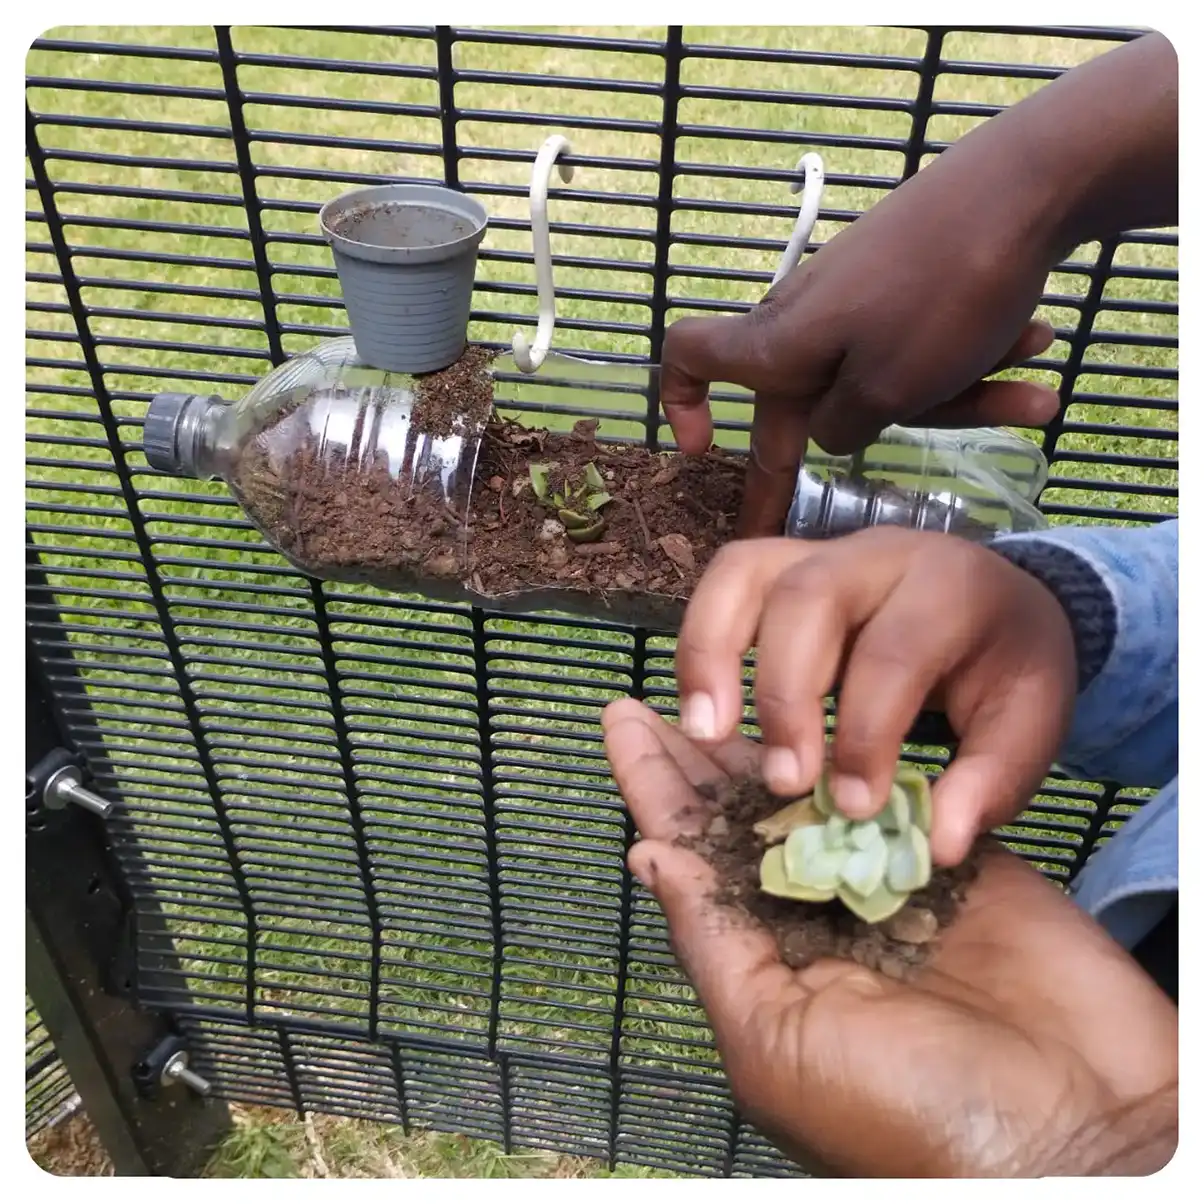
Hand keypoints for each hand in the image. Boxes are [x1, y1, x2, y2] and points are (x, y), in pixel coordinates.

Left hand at [603, 700, 1178, 1176]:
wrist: (1077, 1136)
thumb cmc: (906, 1114)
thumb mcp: (776, 1042)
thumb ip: (711, 942)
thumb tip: (646, 857)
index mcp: (763, 964)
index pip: (690, 856)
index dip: (653, 789)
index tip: (620, 721)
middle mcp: (816, 920)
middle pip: (741, 816)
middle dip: (699, 756)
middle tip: (653, 694)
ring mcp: (887, 889)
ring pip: (813, 796)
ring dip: (772, 743)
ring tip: (728, 683)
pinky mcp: (956, 866)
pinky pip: (901, 797)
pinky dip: (866, 756)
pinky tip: (825, 710)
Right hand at [660, 33, 1176, 536]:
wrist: (1030, 182)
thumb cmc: (941, 299)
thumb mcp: (888, 393)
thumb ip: (843, 429)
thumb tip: (830, 431)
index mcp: (780, 342)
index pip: (691, 356)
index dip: (682, 402)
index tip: (703, 450)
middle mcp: (807, 317)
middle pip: (811, 397)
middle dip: (861, 443)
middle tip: (864, 533)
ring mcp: (859, 294)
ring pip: (886, 372)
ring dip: (959, 396)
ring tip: (1035, 397)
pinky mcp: (908, 274)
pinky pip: (926, 338)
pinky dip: (978, 354)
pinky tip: (1035, 349)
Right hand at [674, 528, 1077, 866]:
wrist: (1001, 600)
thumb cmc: (1007, 669)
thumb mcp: (1029, 726)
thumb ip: (988, 783)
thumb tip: (937, 845)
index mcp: (953, 588)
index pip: (895, 653)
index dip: (866, 733)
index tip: (854, 808)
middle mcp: (880, 555)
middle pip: (809, 598)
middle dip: (786, 693)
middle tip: (784, 781)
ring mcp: (822, 550)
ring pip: (747, 574)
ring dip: (714, 653)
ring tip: (706, 733)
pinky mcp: (782, 564)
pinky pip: (725, 581)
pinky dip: (700, 640)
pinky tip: (699, 709)